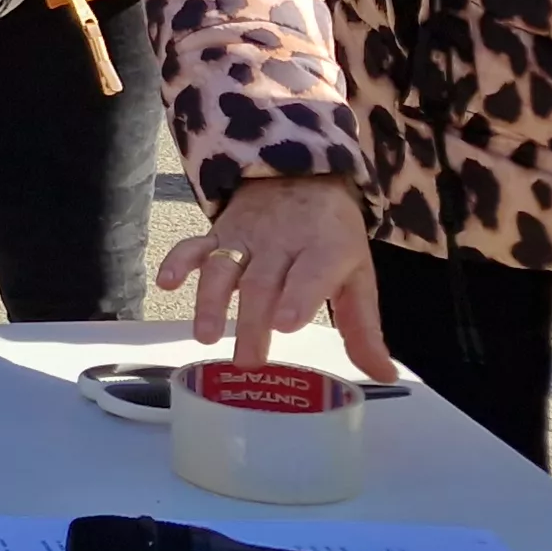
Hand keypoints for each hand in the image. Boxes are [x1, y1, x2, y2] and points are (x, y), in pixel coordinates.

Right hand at [154, 172, 395, 378]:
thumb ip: (364, 329)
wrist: (301, 173)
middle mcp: (284, 241)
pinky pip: (194, 245)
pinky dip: (177, 261)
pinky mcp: (218, 232)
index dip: (299, 296)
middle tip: (248, 361)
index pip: (313, 272)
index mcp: (326, 249)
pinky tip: (166, 283)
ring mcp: (246, 236)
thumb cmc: (332, 237)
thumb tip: (385, 378)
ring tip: (205, 338)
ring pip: (224, 268)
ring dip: (211, 301)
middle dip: (253, 321)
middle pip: (263, 282)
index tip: (286, 324)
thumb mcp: (358, 276)